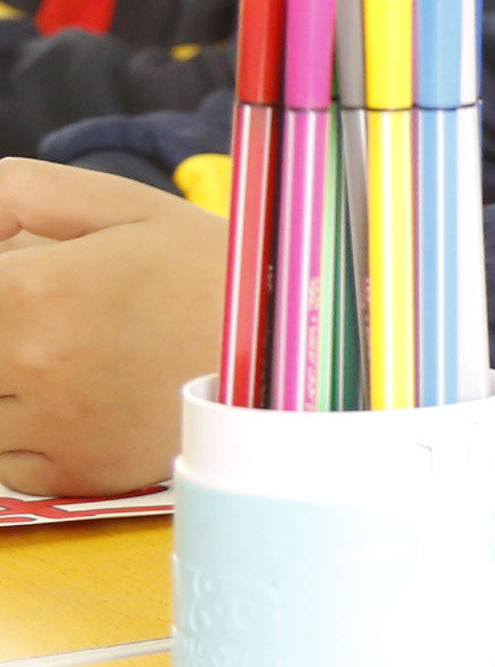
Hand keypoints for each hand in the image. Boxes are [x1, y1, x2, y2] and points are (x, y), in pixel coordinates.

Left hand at [0, 161, 226, 497]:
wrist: (294, 348)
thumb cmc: (207, 269)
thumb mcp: (122, 205)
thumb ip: (20, 192)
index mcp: (34, 288)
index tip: (18, 289)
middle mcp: (34, 363)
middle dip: (2, 336)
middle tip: (40, 321)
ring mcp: (55, 427)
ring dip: (4, 389)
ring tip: (59, 360)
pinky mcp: (78, 474)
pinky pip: (9, 463)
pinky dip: (23, 439)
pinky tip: (71, 405)